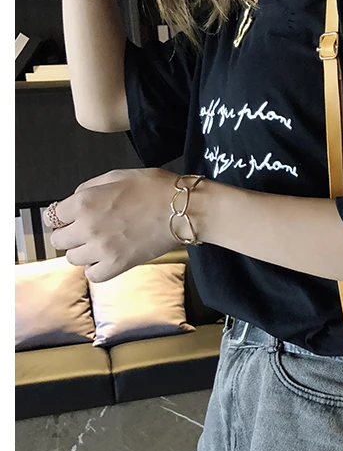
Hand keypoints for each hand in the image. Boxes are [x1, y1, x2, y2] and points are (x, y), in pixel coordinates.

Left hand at [44, 168, 182, 282]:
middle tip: (86, 231)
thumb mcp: (116, 176)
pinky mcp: (119, 264)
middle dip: (70, 235)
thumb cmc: (155, 189)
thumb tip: (74, 201)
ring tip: (99, 245)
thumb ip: (89, 188)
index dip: (62, 217)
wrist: (183, 209)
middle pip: (59, 241)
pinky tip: (105, 259)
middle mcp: (87, 227)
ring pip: (73, 259)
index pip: (52, 217)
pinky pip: (93, 275)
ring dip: (83, 252)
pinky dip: (96, 269)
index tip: (70, 219)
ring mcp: (102, 248)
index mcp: (84, 202)